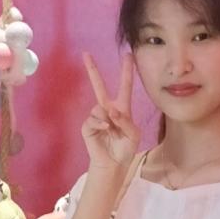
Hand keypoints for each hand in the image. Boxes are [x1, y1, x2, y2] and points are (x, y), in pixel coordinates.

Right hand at [82, 52, 139, 169]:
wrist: (113, 164)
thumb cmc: (125, 148)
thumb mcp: (133, 134)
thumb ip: (125, 121)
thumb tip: (110, 110)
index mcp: (122, 108)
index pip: (125, 86)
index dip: (126, 71)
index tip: (128, 54)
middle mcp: (108, 109)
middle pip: (99, 86)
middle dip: (92, 70)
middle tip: (86, 54)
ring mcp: (97, 117)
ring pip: (99, 107)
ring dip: (108, 119)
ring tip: (112, 131)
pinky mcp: (88, 126)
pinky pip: (93, 119)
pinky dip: (100, 125)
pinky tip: (105, 131)